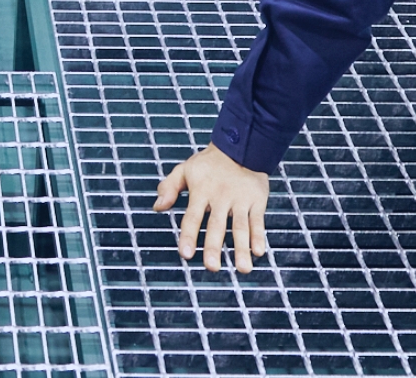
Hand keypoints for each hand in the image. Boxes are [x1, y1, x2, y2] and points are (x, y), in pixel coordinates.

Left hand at [154, 144, 270, 273]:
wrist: (241, 146)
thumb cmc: (209, 164)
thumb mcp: (185, 170)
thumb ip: (169, 188)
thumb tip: (157, 207)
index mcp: (201, 191)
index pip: (193, 217)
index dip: (189, 235)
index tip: (186, 254)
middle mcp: (221, 197)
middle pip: (217, 225)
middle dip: (214, 247)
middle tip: (211, 267)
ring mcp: (240, 200)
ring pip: (240, 227)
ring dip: (241, 248)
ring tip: (242, 269)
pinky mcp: (256, 200)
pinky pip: (257, 221)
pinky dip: (259, 236)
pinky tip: (258, 252)